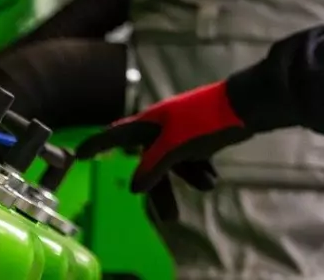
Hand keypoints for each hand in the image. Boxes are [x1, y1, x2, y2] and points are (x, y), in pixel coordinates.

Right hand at [75, 81, 251, 213]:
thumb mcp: (176, 146)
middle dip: (159, 188)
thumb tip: (134, 187)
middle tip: (169, 218)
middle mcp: (163, 124)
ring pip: (174, 161)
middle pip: (150, 160)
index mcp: (151, 122)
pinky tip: (212, 179)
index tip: (78, 153)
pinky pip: (192, 157)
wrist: (245, 106)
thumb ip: (153, 165)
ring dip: (186, 180)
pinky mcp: (201, 133)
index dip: (98, 144)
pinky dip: (200, 170)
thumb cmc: (205, 121)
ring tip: (204, 192)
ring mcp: (183, 128)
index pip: (117, 134)